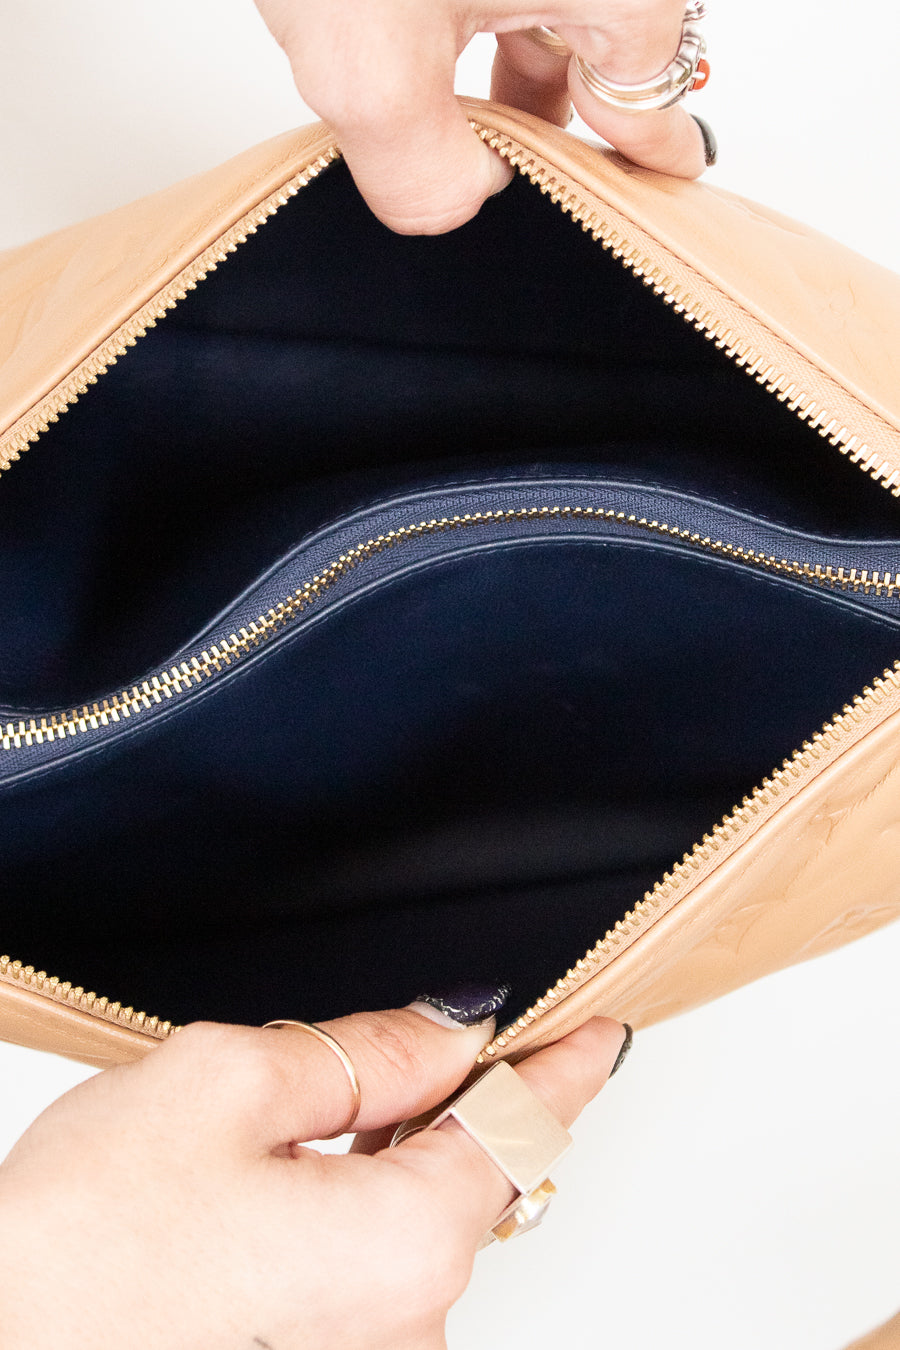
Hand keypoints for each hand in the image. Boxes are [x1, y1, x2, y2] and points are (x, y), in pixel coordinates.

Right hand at [0, 1005, 627, 1348]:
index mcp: (402, 1244)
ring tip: (367, 1083)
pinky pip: (382, 1256)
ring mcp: (364, 1348)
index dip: (567, 1062)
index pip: (523, 1124)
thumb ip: (367, 1052)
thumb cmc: (75, 1242)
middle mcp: (403, 1321)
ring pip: (425, 1211)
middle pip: (479, 1170)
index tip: (600, 1028)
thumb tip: (453, 1027)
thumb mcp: (229, 1085)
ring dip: (416, 1139)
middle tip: (459, 1024)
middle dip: (475, 1090)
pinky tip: (336, 1150)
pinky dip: (377, 1191)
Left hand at [254, 0, 709, 233]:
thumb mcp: (369, 65)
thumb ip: (424, 173)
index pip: (648, 96)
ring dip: (505, 69)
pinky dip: (469, 13)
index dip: (649, 152)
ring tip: (467, 127)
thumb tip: (459, 201)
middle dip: (557, 118)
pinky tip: (425, 45)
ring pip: (545, 5)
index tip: (666, 180)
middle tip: (537, 178)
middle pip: (597, 50)